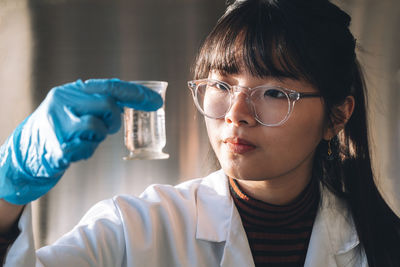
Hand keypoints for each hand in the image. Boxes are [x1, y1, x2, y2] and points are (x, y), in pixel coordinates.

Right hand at [0, 78, 161, 204]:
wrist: (25, 153)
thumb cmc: (59, 128)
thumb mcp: (75, 107)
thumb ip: (99, 102)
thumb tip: (138, 100)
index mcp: (70, 91)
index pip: (111, 86)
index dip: (136, 94)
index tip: (156, 101)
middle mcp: (63, 103)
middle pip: (108, 106)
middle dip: (113, 120)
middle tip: (105, 128)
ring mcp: (58, 125)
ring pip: (97, 127)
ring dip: (98, 137)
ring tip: (85, 138)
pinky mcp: (56, 148)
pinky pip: (85, 149)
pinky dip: (87, 151)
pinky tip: (76, 150)